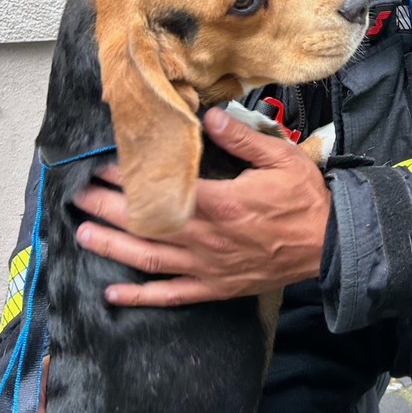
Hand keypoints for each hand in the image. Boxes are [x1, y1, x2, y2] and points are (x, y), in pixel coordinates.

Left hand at [73, 106, 331, 305]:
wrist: (332, 245)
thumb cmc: (306, 200)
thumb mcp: (281, 158)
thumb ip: (242, 138)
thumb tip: (208, 116)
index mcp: (222, 204)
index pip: (164, 191)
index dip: (130, 179)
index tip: (105, 165)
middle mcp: (207, 239)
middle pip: (146, 224)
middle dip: (108, 209)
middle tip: (80, 196)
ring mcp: (208, 267)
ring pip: (149, 260)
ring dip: (113, 247)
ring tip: (82, 235)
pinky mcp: (215, 287)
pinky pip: (171, 295)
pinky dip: (140, 297)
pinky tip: (113, 293)